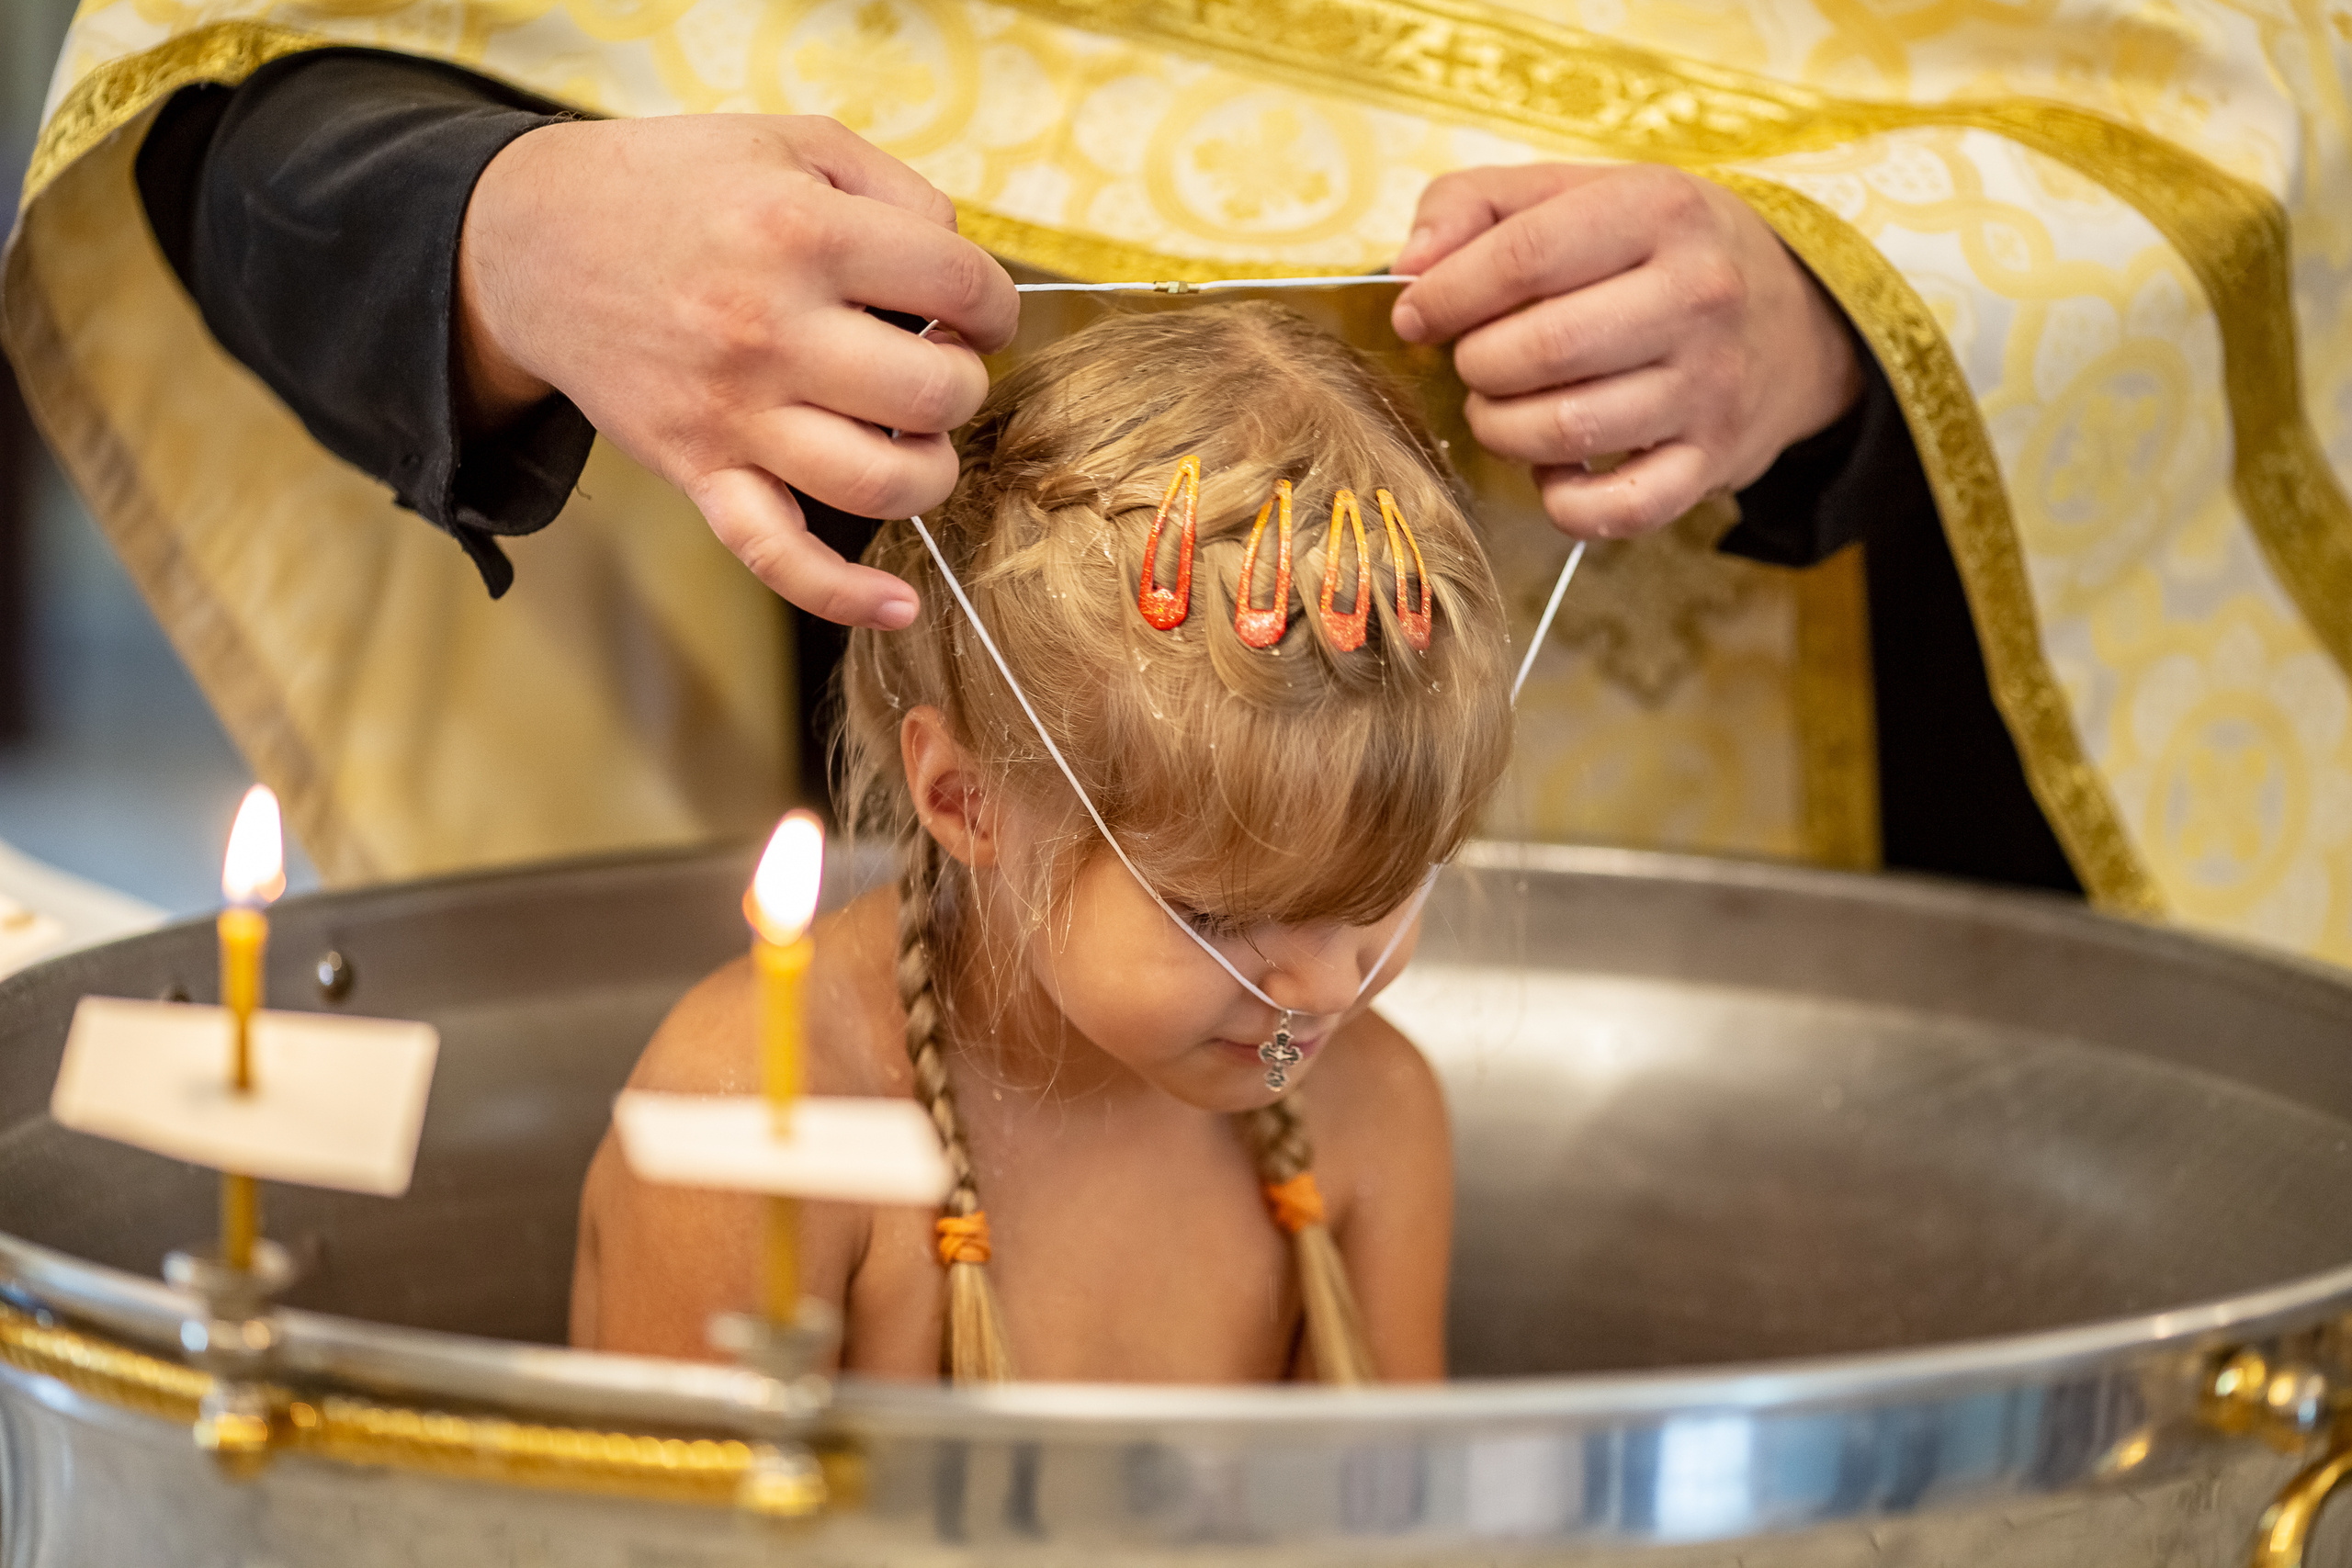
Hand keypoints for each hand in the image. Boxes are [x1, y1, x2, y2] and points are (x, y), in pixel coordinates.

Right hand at [457, 115, 1018, 628]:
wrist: (534, 240)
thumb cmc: (675, 187)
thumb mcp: (791, 140)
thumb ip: (898, 191)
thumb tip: (962, 281)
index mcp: (801, 232)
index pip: (958, 288)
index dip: (993, 304)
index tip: (976, 311)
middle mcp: (769, 328)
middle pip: (933, 392)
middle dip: (963, 382)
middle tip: (939, 364)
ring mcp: (732, 411)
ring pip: (880, 482)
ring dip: (930, 469)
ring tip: (913, 435)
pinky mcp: (698, 470)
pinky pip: (775, 555)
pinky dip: (843, 596)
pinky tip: (898, 607)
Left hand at [1391, 163, 1860, 540]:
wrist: (1795, 318)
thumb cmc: (1654, 251)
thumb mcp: (1576, 193)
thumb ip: (1474, 205)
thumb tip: (1409, 267)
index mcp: (1659, 212)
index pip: (1525, 257)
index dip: (1448, 295)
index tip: (1416, 316)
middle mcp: (1697, 296)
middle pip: (1542, 350)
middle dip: (1476, 365)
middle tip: (1474, 362)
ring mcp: (1711, 386)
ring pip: (1567, 430)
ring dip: (1501, 428)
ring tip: (1499, 406)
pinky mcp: (1713, 462)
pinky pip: (1616, 509)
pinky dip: (1562, 501)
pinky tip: (1552, 469)